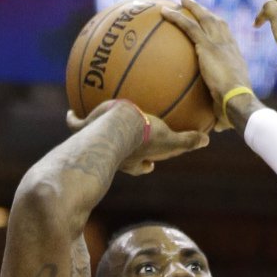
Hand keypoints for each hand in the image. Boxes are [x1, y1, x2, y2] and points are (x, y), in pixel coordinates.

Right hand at [67, 100, 208, 174]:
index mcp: (136, 159)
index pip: (144, 165)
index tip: (150, 164)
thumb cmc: (144, 137)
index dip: (147, 165)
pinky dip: (73, 119)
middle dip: (123, 155)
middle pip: (121, 157)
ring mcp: (97, 144)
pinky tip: (69, 112)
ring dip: (94, 135)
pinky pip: (75, 125)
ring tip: (91, 124)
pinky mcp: (82, 133)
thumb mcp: (169, 139)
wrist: (115, 130)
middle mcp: (116, 156)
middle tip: (128, 146)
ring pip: (94, 139)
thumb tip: (207, 141)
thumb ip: (187, 141)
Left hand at [161, 0, 261, 130]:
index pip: (228, 40)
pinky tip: (164, 12)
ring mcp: (219, 44)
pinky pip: (189, 27)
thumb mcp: (226, 113)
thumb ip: (218, 116)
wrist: (239, 103)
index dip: (220, 31)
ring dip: (192, 7)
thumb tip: (213, 130)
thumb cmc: (235, 112)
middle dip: (206, 12)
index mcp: (236, 61)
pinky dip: (177, 17)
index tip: (212, 26)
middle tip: (194, 6)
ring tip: (181, 0)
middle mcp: (229, 48)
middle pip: (217, 23)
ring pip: (204, 18)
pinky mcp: (208, 46)